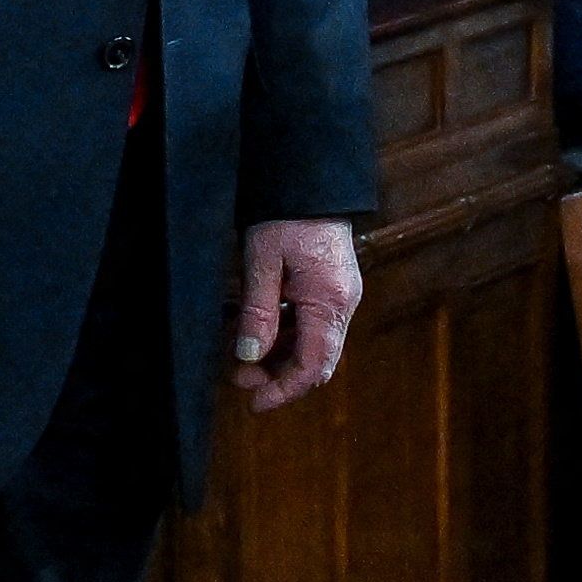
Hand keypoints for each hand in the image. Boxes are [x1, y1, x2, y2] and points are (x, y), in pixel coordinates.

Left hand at [232, 217, 365, 410]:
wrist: (311, 179)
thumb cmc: (287, 216)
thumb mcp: (262, 262)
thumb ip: (257, 312)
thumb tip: (249, 356)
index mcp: (330, 302)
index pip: (312, 366)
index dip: (283, 390)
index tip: (254, 402)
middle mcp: (343, 304)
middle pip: (315, 361)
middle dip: (277, 375)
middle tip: (239, 376)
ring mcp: (341, 296)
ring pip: (312, 345)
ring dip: (278, 355)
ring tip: (241, 353)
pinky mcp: (332, 288)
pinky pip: (312, 325)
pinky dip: (285, 335)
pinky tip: (258, 330)